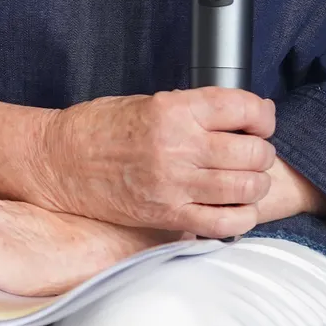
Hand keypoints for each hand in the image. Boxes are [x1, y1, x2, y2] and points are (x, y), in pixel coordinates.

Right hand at [34, 87, 276, 236]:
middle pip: (253, 152)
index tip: (260, 121)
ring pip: (246, 189)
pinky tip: (235, 208)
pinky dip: (241, 218)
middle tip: (254, 151)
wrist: (62, 161)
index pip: (244, 108)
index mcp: (174, 109)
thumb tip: (240, 117)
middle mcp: (178, 146)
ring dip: (256, 184)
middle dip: (262, 152)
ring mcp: (175, 185)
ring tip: (246, 179)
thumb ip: (194, 109)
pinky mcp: (169, 217)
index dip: (263, 115)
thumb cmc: (102, 127)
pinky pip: (224, 224)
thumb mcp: (150, 101)